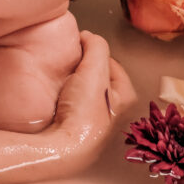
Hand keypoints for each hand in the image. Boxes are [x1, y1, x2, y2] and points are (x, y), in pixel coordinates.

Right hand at [51, 31, 135, 174]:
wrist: (62, 147)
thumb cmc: (82, 112)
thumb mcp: (94, 70)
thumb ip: (96, 47)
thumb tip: (88, 37)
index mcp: (126, 96)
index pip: (110, 60)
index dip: (92, 51)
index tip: (76, 49)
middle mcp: (116, 110)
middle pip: (98, 75)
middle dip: (83, 67)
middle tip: (68, 66)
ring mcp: (99, 122)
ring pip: (86, 89)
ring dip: (74, 82)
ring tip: (60, 81)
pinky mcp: (81, 130)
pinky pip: (75, 103)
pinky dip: (66, 97)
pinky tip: (57, 97)